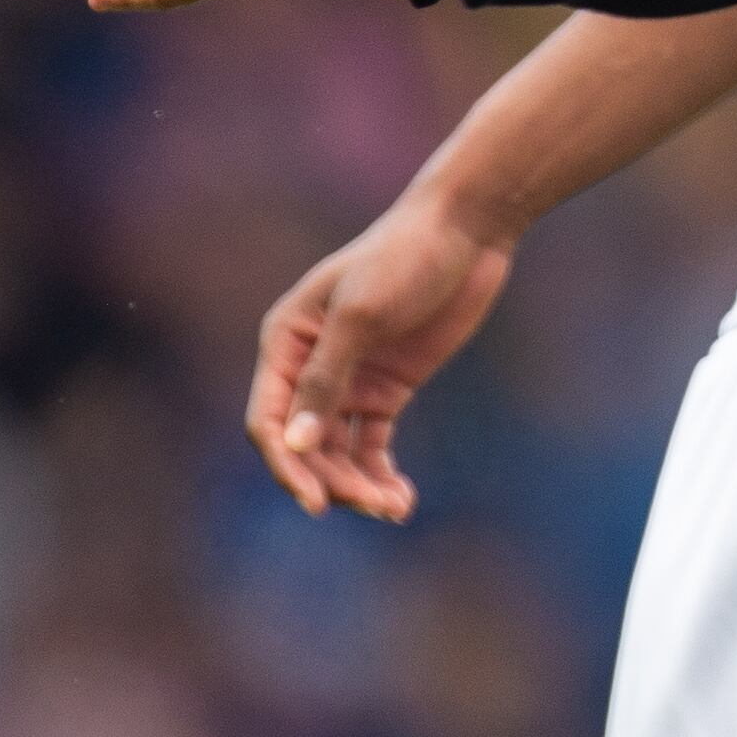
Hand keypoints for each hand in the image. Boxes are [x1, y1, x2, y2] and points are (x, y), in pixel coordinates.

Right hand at [248, 191, 516, 519]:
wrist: (468, 230)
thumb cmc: (405, 257)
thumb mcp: (362, 314)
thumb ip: (326, 378)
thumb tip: (293, 443)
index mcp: (287, 342)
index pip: (268, 419)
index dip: (286, 464)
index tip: (316, 501)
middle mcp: (311, 367)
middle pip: (305, 445)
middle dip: (332, 480)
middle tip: (372, 504)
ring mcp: (351, 381)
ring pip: (337, 453)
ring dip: (358, 486)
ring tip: (393, 507)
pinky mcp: (388, 389)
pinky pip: (372, 446)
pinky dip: (380, 474)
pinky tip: (401, 499)